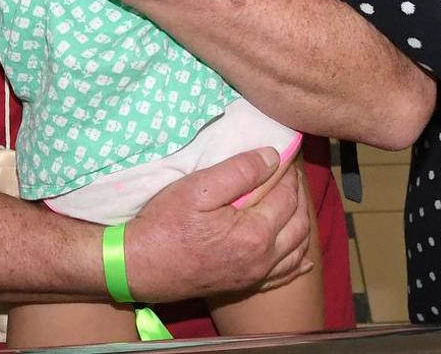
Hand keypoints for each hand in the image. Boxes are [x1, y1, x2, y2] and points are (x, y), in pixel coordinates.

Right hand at [125, 148, 312, 301]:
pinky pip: (282, 276)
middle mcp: (262, 259)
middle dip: (298, 194)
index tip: (285, 154)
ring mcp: (254, 276)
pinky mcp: (243, 285)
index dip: (288, 172)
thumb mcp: (198, 189)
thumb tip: (274, 157)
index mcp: (255, 233)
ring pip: (295, 249)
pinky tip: (302, 257)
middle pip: (298, 222)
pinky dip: (296, 263)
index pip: (286, 196)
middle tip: (289, 173)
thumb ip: (240, 171)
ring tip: (294, 201)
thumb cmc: (164, 225)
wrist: (137, 267)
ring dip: (301, 223)